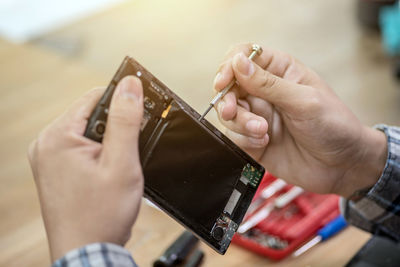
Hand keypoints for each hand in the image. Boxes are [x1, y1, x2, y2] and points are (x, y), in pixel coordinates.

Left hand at [28, 76, 143, 260]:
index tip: (140, 111)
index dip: (122, 101)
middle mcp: (46, 144)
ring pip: (88, 132)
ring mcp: (48, 157)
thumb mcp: (121, 163)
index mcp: (58, 137)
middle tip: (128, 151)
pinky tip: (106, 172)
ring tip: (116, 167)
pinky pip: (80, 147)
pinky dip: (98, 153)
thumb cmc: (101, 214)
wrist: (86, 251)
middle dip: (116, 126)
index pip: (94, 97)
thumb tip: (130, 86)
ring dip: (108, 142)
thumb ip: (125, 120)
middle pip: (90, 114)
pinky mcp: (54, 169)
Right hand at [214, 44, 386, 196]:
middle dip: (227, 99)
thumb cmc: (333, 126)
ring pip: (228, 112)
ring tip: (262, 132)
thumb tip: (238, 62)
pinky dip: (244, 139)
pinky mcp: (253, 139)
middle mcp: (265, 92)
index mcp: (279, 72)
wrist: (343, 165)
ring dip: (239, 122)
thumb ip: (268, 84)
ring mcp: (258, 115)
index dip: (229, 66)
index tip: (223, 82)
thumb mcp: (304, 101)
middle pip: (229, 86)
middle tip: (233, 111)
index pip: (244, 57)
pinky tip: (264, 142)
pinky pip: (234, 135)